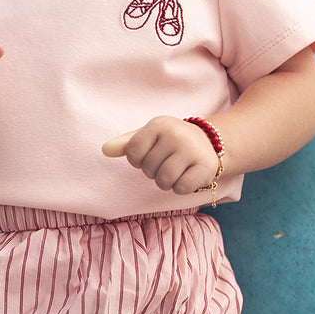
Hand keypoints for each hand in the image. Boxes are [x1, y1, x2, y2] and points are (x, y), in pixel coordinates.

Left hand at [102, 116, 219, 194]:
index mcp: (158, 124)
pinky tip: (188, 175)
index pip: (133, 154)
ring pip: (164, 181)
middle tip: (168, 162)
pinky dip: (181, 188)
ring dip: (166, 182)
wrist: (209, 142)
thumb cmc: (170, 142)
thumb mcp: (149, 137)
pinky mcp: (205, 166)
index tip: (151, 154)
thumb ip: (125, 144)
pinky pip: (181, 188)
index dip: (139, 161)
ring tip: (176, 170)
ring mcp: (192, 150)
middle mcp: (176, 134)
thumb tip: (105, 150)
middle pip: (148, 169)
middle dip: (154, 172)